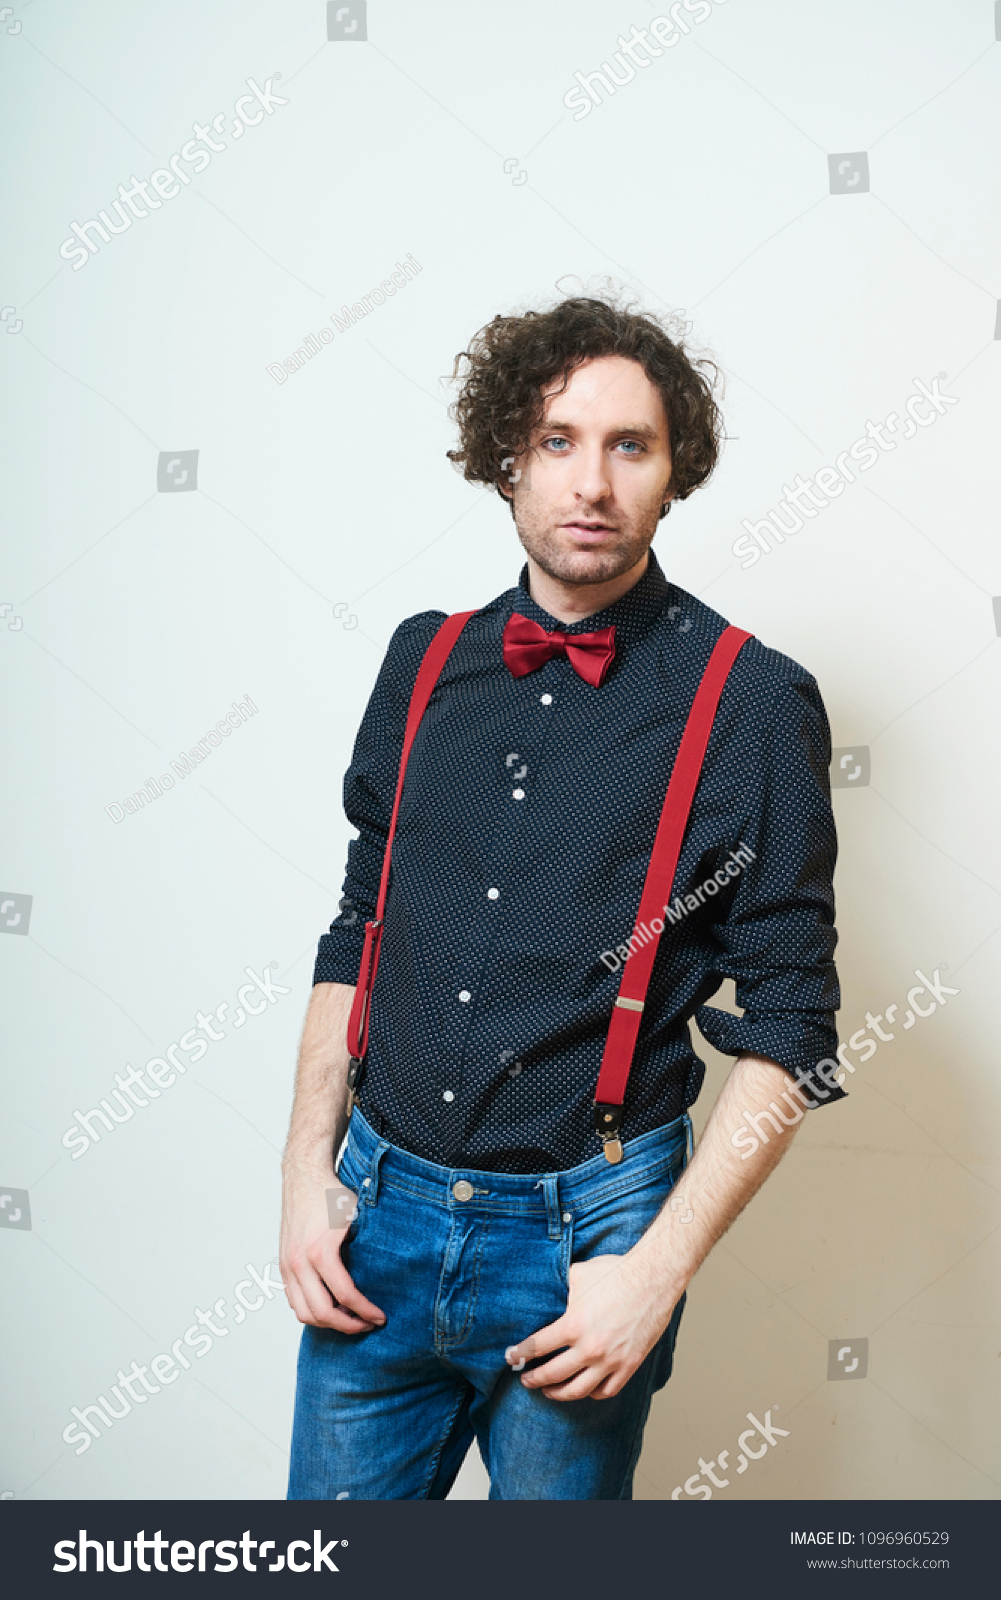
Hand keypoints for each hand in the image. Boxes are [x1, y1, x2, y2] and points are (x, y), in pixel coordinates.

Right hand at [279, 1166, 386, 1332]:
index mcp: (320, 1251)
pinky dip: (311, 1311)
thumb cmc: (330, 1194)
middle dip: (348, 1325)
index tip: (380, 1317)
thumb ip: (368, 1244)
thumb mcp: (358, 1216)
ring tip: (350, 1320)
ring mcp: (287, 1265)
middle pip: (321, 1313)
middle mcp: (298, 1262)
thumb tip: (394, 1270)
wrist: (303, 1176)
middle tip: (368, 1324)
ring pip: (303, 1313)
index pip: (345, 1296)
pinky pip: (294, 1300)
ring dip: (327, 1323)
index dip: (365, 1312)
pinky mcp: (282, 1265)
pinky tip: (332, 1306)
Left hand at [505, 1251, 677, 1400]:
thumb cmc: (616, 1272)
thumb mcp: (578, 1274)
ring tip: (548, 1391)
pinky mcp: (629, 1365)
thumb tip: (550, 1292)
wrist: (653, 1279)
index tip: (510, 1358)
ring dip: (558, 1393)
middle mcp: (589, 1348)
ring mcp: (610, 1361)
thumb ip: (561, 1289)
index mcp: (573, 1325)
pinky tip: (584, 1389)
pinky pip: (606, 1391)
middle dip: (533, 1379)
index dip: (519, 1354)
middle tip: (525, 1379)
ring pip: (577, 1390)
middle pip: (552, 1375)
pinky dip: (591, 1394)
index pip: (536, 1347)